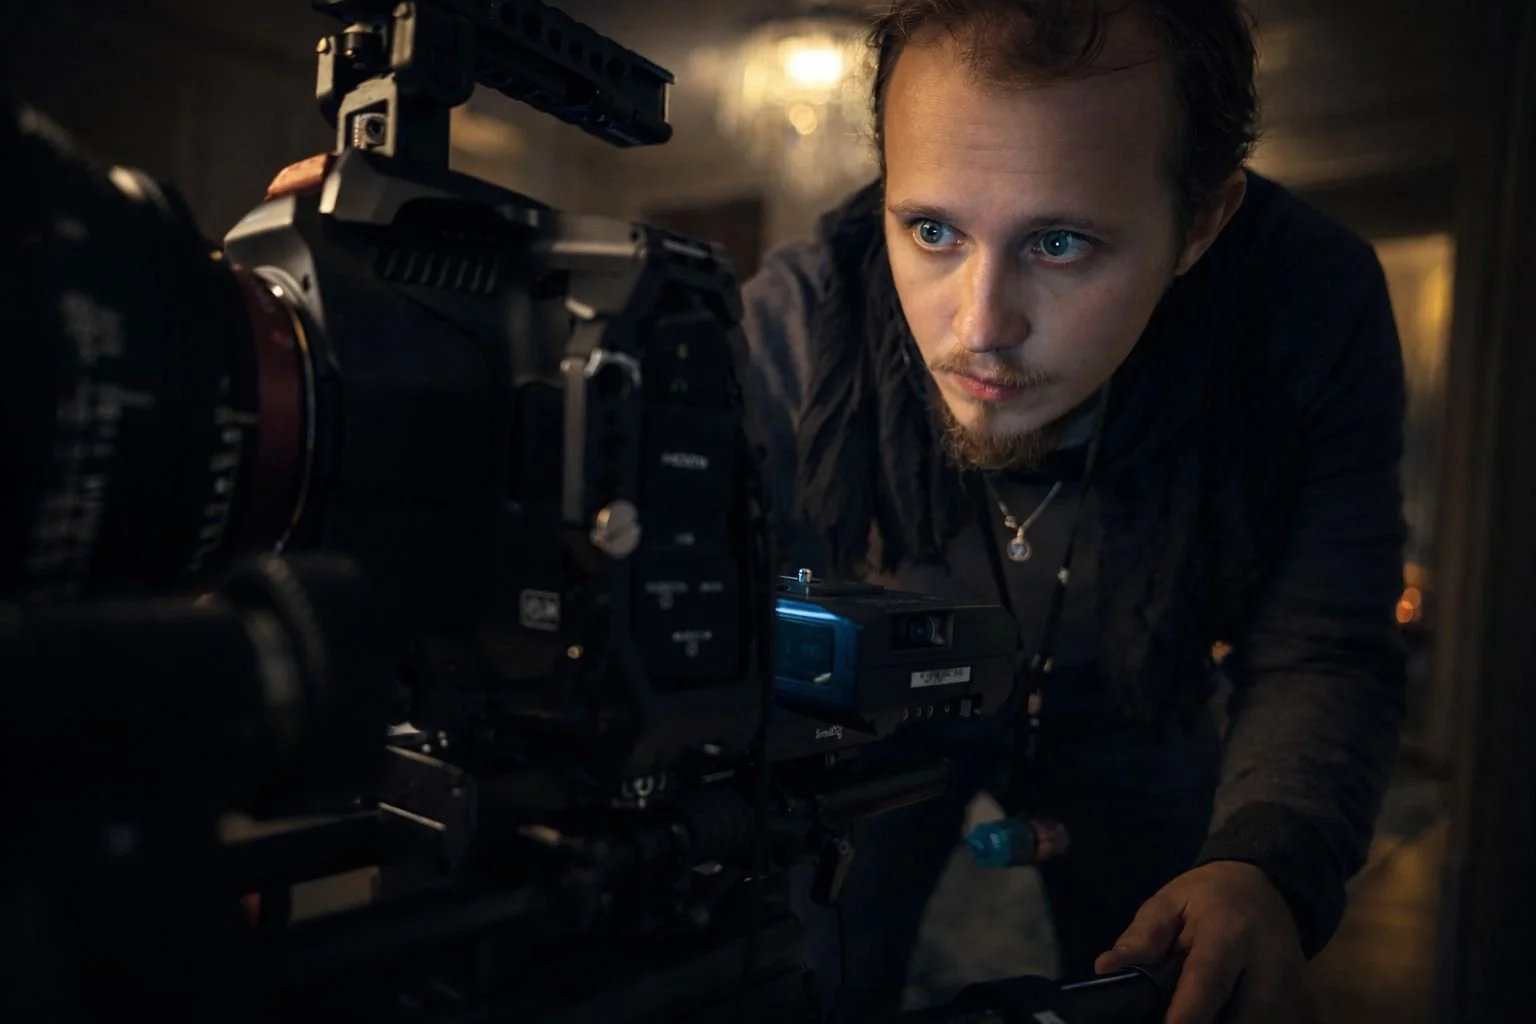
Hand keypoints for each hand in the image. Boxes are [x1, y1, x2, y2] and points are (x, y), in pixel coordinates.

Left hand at [1094, 861, 1314, 1023]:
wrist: (1265, 885)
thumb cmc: (1207, 896)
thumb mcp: (1167, 903)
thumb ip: (1141, 938)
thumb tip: (1106, 968)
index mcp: (1229, 933)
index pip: (1208, 983)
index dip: (1185, 1016)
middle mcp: (1270, 964)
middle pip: (1243, 1019)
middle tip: (1176, 1018)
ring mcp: (1295, 987)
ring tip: (1198, 1013)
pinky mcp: (1308, 1003)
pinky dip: (1252, 1023)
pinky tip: (1226, 1015)